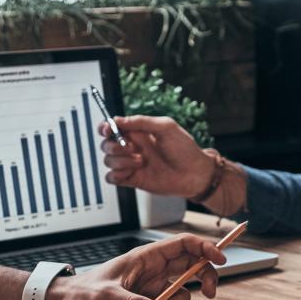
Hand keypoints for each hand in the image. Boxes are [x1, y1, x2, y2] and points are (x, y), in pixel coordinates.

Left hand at [44, 234, 225, 299]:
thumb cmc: (81, 293)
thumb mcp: (106, 296)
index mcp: (147, 257)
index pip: (184, 244)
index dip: (206, 247)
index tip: (220, 259)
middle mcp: (154, 270)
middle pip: (193, 265)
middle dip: (205, 276)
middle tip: (211, 292)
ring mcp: (153, 287)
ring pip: (182, 291)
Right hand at [99, 115, 214, 198]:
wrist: (195, 174)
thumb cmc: (185, 149)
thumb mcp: (166, 127)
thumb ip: (142, 121)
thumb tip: (118, 120)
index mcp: (139, 132)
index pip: (113, 127)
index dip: (105, 127)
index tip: (108, 130)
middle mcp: (133, 147)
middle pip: (106, 144)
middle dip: (114, 145)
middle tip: (132, 148)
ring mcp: (132, 164)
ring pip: (108, 160)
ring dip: (120, 160)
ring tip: (141, 161)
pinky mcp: (133, 179)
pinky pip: (112, 177)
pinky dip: (116, 174)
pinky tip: (131, 172)